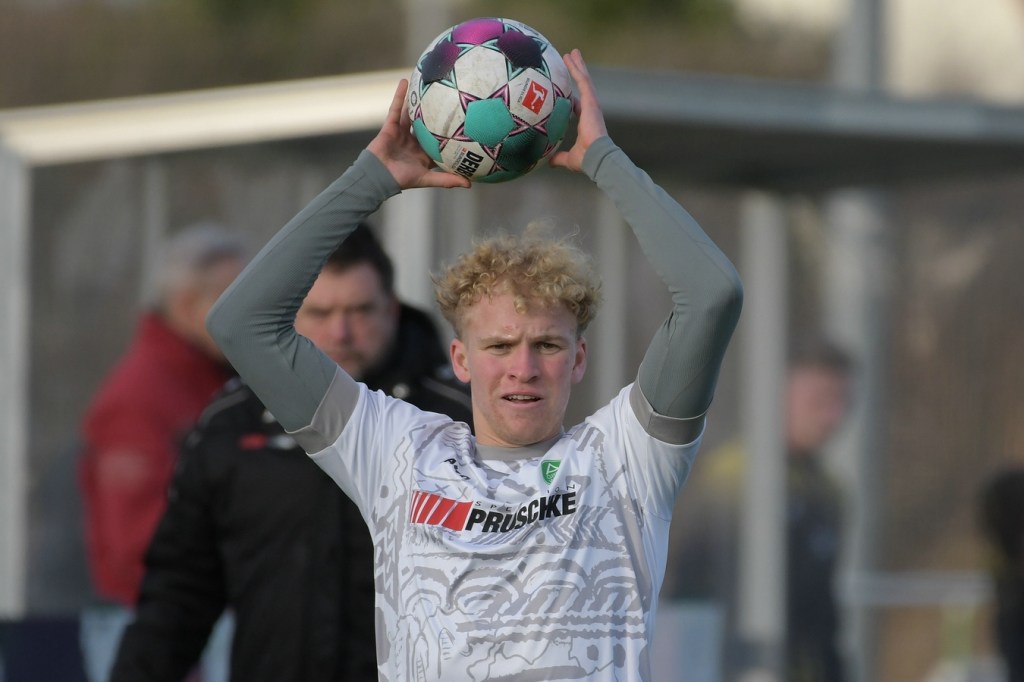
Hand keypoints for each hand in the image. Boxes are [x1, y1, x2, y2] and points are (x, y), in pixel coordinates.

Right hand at [367, 79, 471, 189]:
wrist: (378, 176)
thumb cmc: (401, 179)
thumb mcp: (428, 178)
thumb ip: (447, 180)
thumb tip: (470, 184)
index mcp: (423, 153)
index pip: (438, 141)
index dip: (447, 133)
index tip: (460, 122)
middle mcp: (413, 141)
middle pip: (426, 124)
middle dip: (434, 113)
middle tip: (446, 98)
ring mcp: (401, 132)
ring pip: (411, 113)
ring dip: (417, 99)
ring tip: (426, 84)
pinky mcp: (390, 126)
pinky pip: (396, 108)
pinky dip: (400, 95)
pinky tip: (405, 82)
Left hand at [548, 49, 608, 172]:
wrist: (597, 157)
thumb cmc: (586, 159)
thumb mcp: (569, 158)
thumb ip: (559, 158)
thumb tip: (548, 162)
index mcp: (586, 122)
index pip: (578, 107)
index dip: (572, 100)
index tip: (565, 94)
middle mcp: (590, 110)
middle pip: (582, 87)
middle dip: (576, 74)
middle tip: (570, 61)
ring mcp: (592, 104)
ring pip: (583, 79)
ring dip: (577, 66)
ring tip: (571, 53)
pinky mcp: (591, 101)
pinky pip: (583, 80)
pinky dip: (577, 68)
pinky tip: (571, 57)